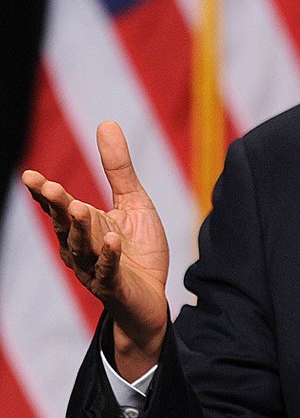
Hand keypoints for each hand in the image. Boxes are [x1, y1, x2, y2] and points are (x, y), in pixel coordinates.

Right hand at [21, 121, 170, 381]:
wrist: (150, 296)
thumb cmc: (136, 248)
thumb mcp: (132, 201)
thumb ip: (117, 167)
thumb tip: (106, 122)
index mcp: (83, 226)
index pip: (59, 207)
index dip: (45, 193)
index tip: (30, 176)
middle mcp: (81, 248)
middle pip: (65, 225)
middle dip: (56, 207)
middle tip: (47, 187)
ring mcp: (95, 268)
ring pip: (82, 248)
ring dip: (81, 229)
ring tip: (80, 207)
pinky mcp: (114, 285)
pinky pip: (108, 270)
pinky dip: (108, 256)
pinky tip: (111, 240)